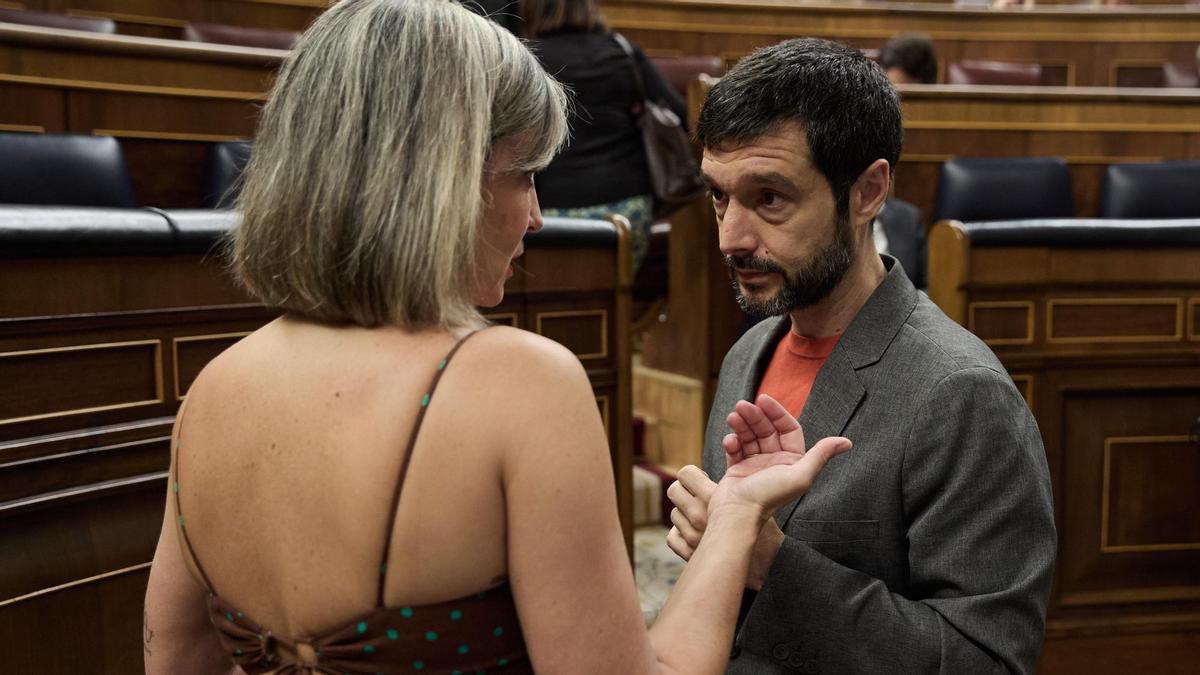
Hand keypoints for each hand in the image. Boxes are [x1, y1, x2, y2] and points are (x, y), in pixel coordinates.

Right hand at [711, 394, 849, 514]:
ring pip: (749, 436)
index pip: (788, 428)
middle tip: (741, 405)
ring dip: (741, 424)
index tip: (763, 399)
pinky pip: (735, 449)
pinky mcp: (737, 470)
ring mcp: (755, 465)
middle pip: (766, 429)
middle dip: (754, 416)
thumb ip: (821, 455)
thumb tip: (847, 442)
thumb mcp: (800, 475)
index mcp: (793, 462)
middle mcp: (775, 462)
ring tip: (733, 417)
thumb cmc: (768, 497)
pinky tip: (730, 442)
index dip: (777, 412)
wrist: (736, 515)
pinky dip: (732, 442)